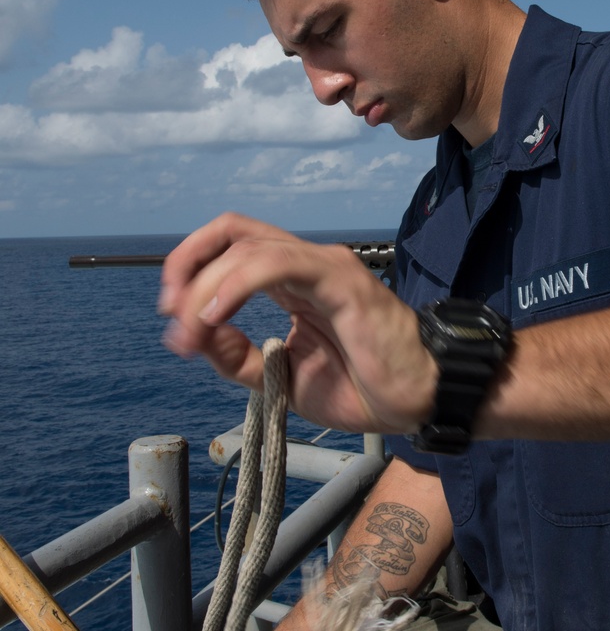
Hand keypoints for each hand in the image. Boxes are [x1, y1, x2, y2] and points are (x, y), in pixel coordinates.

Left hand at [158, 213, 436, 433]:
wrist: (419, 400)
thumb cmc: (365, 386)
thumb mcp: (279, 376)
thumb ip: (236, 356)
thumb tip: (192, 336)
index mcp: (292, 280)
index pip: (229, 246)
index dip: (190, 269)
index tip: (172, 318)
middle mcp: (305, 263)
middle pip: (230, 230)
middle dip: (186, 264)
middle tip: (171, 313)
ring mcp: (324, 266)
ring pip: (247, 247)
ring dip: (205, 287)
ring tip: (193, 327)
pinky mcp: (341, 280)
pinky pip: (278, 263)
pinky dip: (237, 282)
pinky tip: (217, 314)